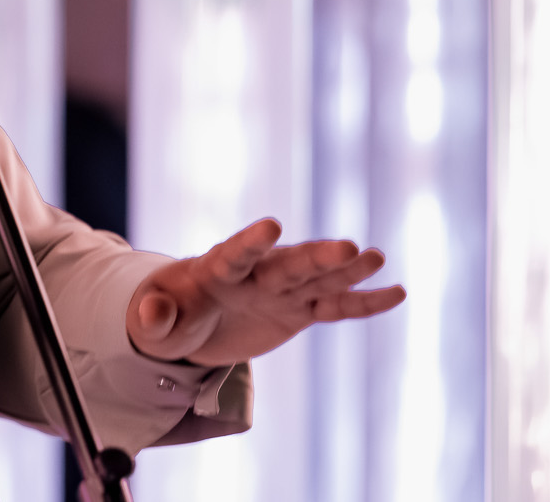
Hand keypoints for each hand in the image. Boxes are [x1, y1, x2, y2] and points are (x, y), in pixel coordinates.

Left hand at [126, 218, 405, 365]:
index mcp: (217, 270)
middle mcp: (256, 274)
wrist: (189, 321)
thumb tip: (152, 314)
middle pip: (289, 265)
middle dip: (316, 257)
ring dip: (346, 270)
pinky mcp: (298, 311)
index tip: (271, 226)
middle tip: (348, 247)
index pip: (234, 254)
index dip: (250, 242)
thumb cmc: (168, 316)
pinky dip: (364, 302)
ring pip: (319, 280)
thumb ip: (155, 317)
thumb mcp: (154, 323)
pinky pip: (335, 308)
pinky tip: (397, 293)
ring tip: (376, 257)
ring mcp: (281, 291)